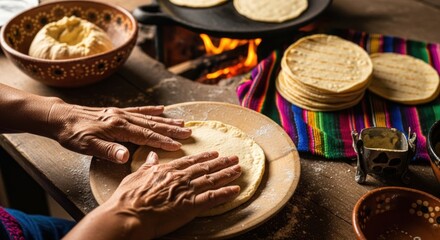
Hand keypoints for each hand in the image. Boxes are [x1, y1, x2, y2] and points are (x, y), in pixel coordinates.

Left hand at [47, 103, 191, 162]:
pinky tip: (161, 109)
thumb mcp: (87, 146)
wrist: (60, 118)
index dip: (162, 141)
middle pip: (152, 125)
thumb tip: (126, 157)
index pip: (145, 136)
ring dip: (166, 121)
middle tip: (189, 132)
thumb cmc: (73, 135)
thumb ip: (108, 151)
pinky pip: (139, 110)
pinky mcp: (117, 112)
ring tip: (182, 123)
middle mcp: (123, 118)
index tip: (178, 146)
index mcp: (118, 128)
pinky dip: (152, 110)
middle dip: (171, 130)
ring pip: (149, 118)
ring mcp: (121, 113)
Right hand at [64, 151, 240, 239]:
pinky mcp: (191, 206)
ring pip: (212, 179)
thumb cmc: (127, 199)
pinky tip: (236, 189)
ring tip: (238, 169)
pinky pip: (213, 198)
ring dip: (227, 174)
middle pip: (205, 168)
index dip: (204, 157)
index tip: (214, 153)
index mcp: (167, 170)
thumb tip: (153, 155)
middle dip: (221, 162)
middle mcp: (180, 178)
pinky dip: (226, 192)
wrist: (128, 216)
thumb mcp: (136, 176)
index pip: (190, 161)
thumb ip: (148, 165)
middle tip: (234, 158)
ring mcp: (187, 191)